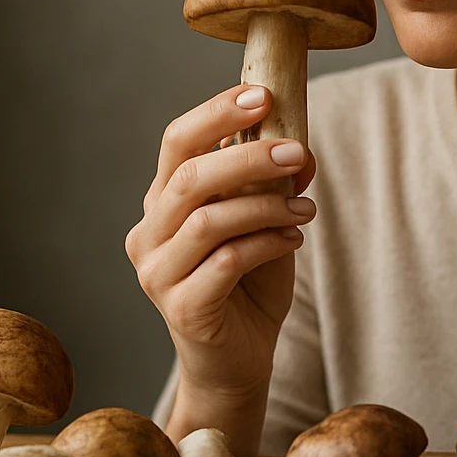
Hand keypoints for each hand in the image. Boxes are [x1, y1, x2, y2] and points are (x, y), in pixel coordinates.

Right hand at [125, 84, 316, 445]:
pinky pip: (225, 262)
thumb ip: (272, 187)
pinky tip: (293, 237)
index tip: (263, 94)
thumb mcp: (266, 224)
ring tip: (306, 208)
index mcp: (163, 202)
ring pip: (208, 218)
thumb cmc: (248, 286)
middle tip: (297, 151)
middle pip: (189, 176)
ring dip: (266, 205)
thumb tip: (300, 146)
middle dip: (247, 156)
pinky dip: (266, 242)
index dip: (216, 112)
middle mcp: (150, 233)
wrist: (237, 362)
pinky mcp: (181, 308)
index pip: (177, 141)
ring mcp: (158, 273)